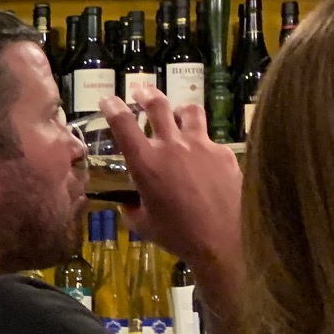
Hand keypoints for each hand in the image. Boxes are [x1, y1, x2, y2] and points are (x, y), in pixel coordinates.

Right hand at [100, 87, 241, 271]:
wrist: (226, 241)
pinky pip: (210, 141)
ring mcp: (202, 146)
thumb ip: (132, 208)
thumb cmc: (178, 235)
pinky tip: (205, 162)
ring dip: (179, 110)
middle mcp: (172, 146)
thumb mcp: (143, 225)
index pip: (122, 123)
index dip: (112, 107)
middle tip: (140, 91)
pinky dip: (203, 145)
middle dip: (145, 94)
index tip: (107, 100)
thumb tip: (129, 203)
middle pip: (157, 105)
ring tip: (178, 115)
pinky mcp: (225, 154)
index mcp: (145, 162)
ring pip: (190, 112)